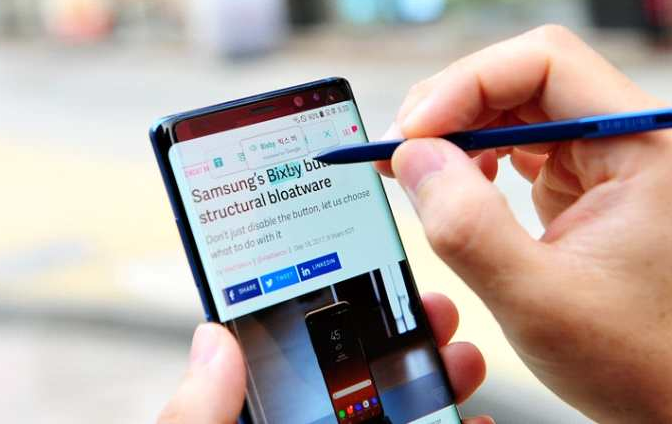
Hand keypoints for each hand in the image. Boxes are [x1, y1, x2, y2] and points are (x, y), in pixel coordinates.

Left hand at [158, 293, 491, 422]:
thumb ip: (196, 413)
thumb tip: (211, 338)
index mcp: (254, 414)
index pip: (283, 353)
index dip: (320, 308)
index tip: (359, 263)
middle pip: (353, 374)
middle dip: (400, 334)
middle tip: (434, 307)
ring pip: (396, 408)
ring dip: (437, 377)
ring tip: (463, 356)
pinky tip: (475, 417)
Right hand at [379, 26, 671, 421]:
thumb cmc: (642, 361)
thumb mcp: (537, 298)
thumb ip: (466, 224)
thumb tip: (411, 157)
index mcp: (647, 145)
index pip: (545, 62)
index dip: (467, 84)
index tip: (414, 131)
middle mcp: (637, 136)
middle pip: (526, 78)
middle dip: (453, 107)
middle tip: (400, 152)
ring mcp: (615, 157)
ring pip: (519, 106)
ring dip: (461, 131)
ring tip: (418, 169)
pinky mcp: (594, 180)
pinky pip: (524, 143)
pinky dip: (479, 156)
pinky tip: (458, 185)